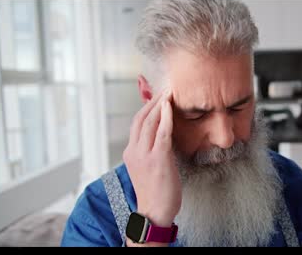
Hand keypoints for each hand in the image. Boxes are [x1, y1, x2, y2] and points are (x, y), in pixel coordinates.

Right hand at [123, 90, 180, 229]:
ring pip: (149, 122)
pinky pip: (162, 133)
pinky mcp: (157, 159)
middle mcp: (134, 151)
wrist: (154, 212)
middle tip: (163, 89)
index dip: (146, 107)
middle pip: (140, 119)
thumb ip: (151, 150)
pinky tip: (170, 107)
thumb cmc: (155, 191)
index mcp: (130, 153)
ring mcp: (144, 155)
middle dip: (152, 101)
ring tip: (168, 93)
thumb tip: (162, 135)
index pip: (136, 124)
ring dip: (159, 105)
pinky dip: (166, 117)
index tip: (156, 97)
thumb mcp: (147, 167)